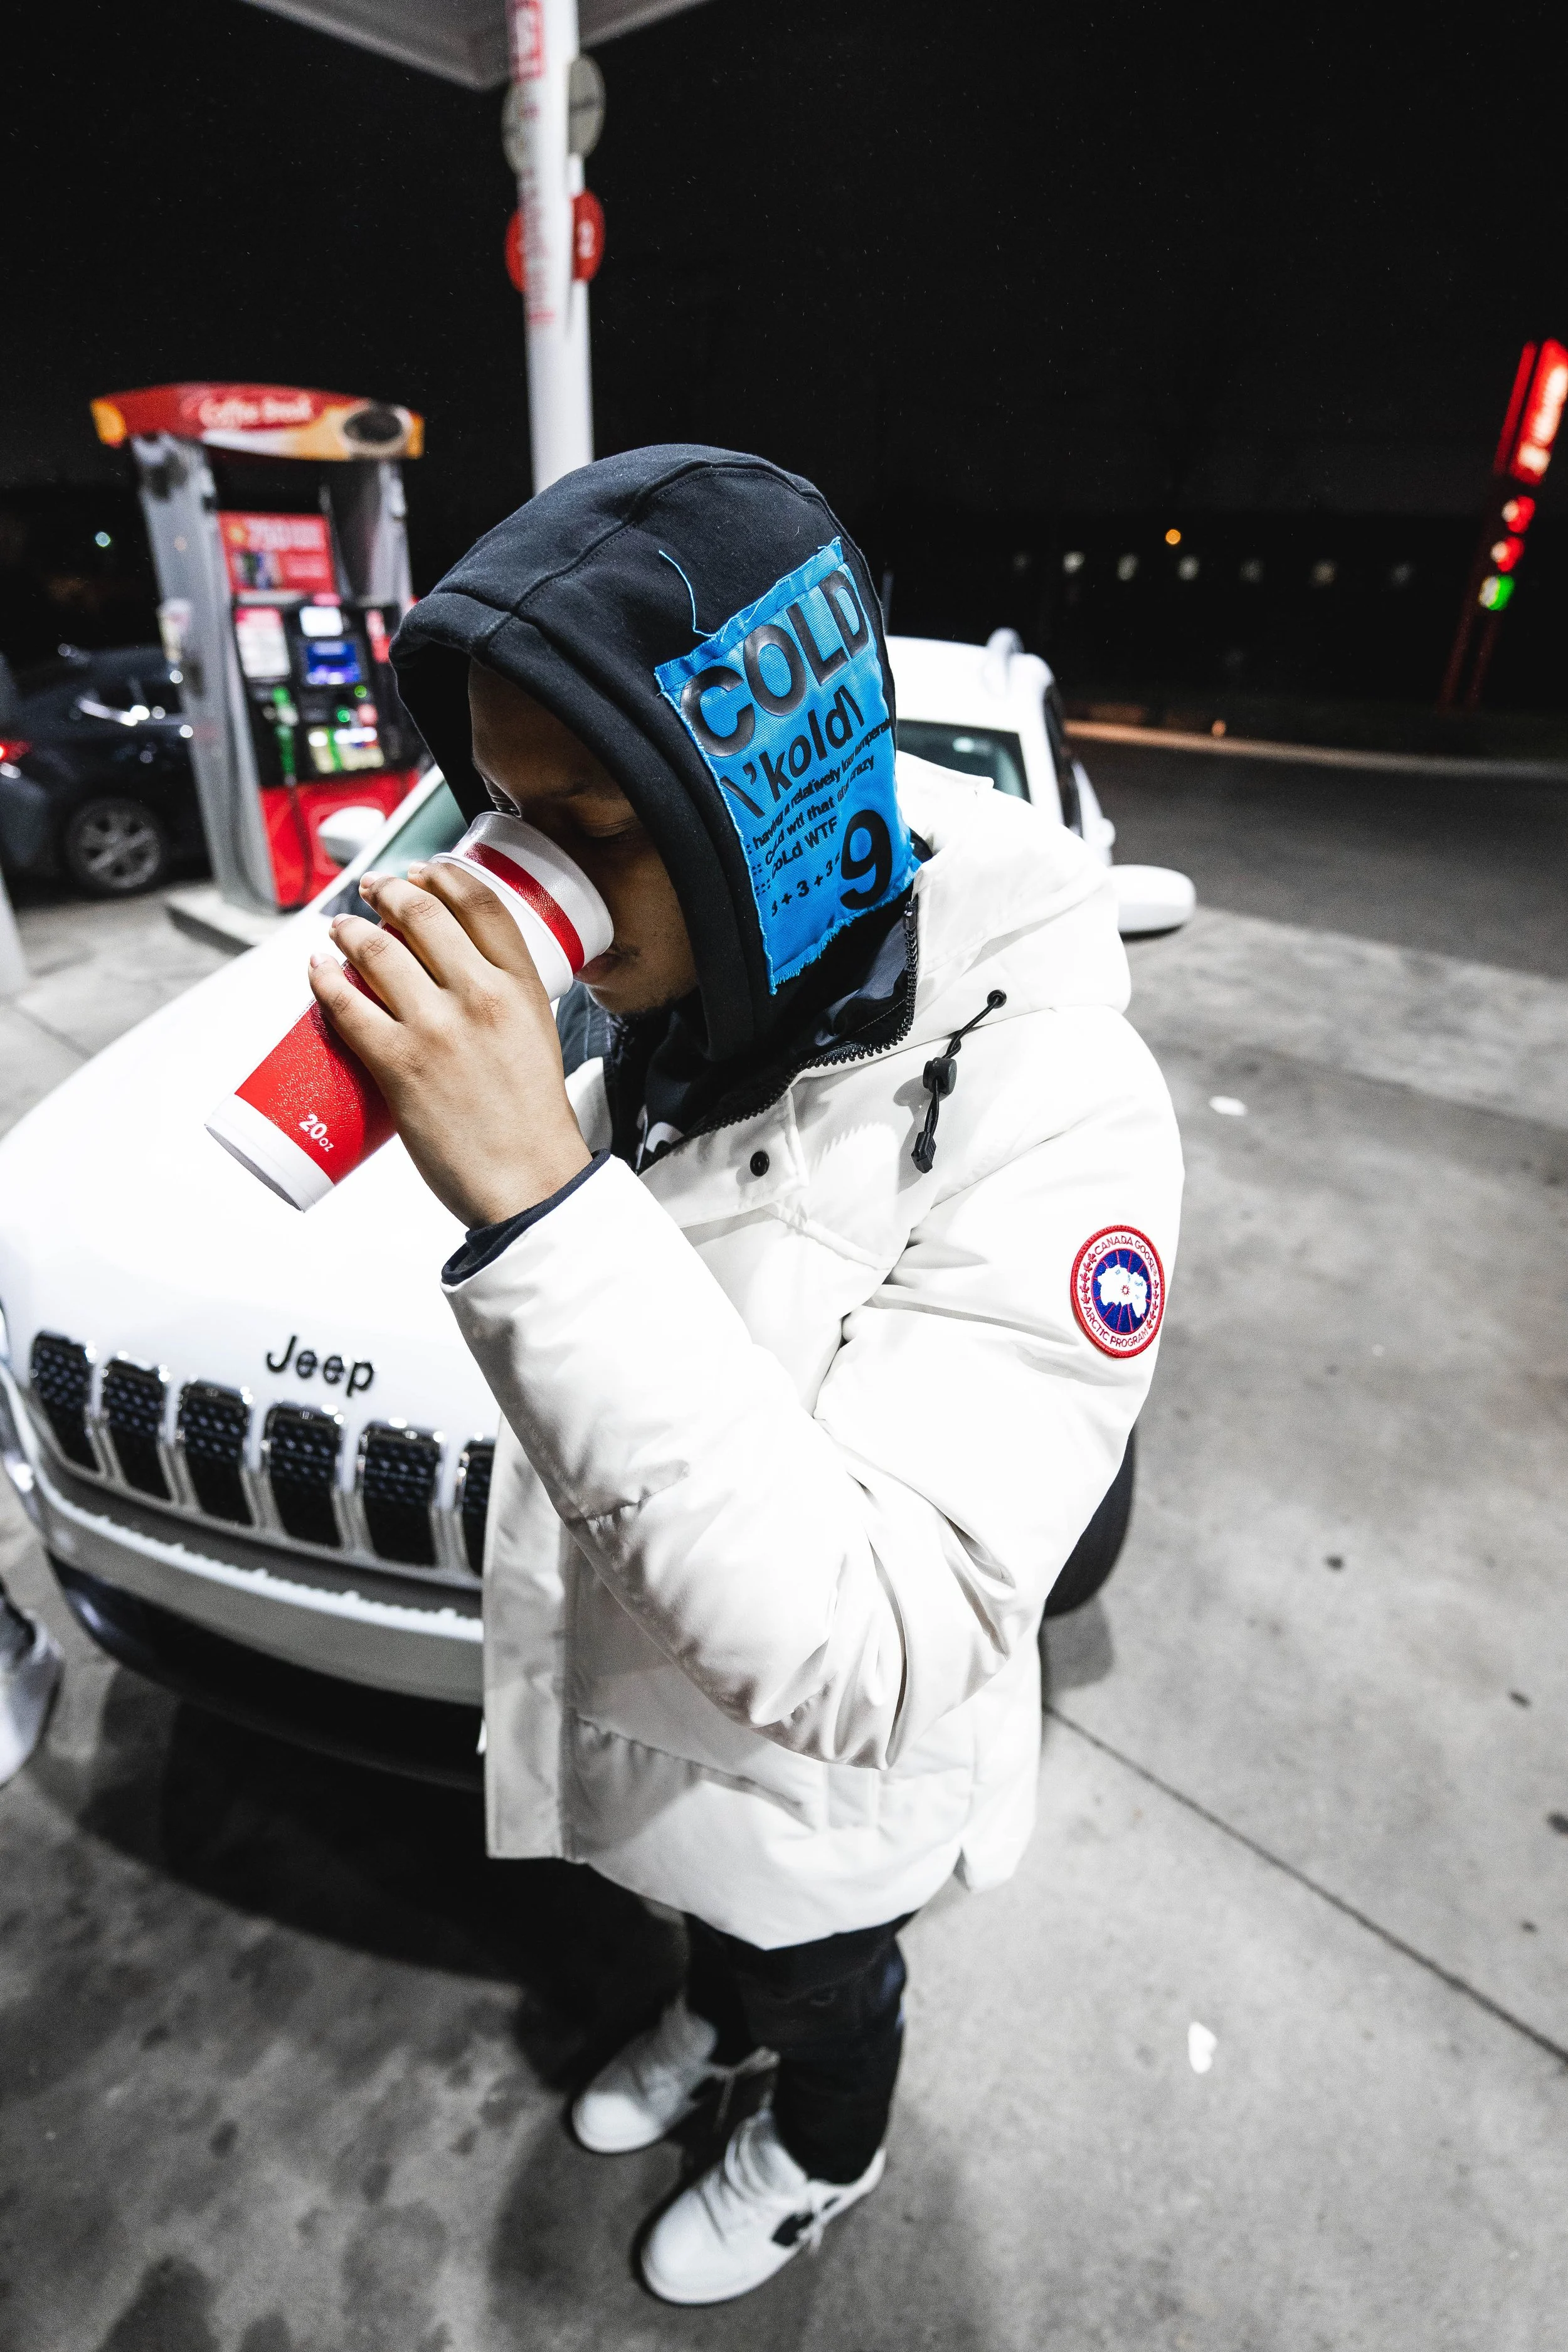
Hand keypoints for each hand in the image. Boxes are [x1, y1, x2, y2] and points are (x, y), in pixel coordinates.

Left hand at [308, 862, 590, 1228]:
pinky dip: (323, 981)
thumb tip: (467, 979)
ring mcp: (436, 1029)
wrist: (529, 1181)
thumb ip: (508, 1000)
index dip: (444, 876)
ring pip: (377, 952)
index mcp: (521, 987)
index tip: (424, 872)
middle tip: (371, 890)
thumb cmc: (533, 1121)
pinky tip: (316, 971)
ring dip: (348, 930)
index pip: (481, 904)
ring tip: (338, 927)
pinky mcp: (399, 1065)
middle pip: (422, 915)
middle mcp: (480, 996)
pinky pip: (347, 1007)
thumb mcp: (539, 1037)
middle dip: (387, 892)